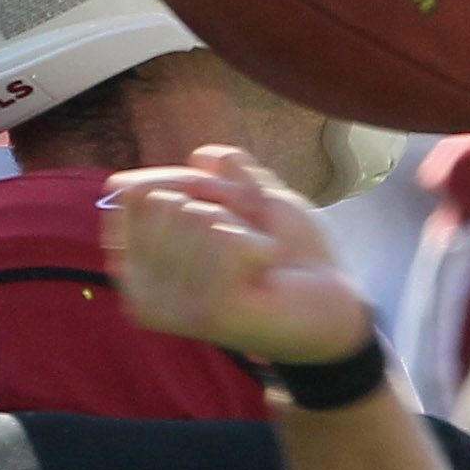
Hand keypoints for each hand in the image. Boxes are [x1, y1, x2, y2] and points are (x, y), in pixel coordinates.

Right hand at [101, 146, 373, 365]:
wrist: (336, 306)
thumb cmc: (292, 255)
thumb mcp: (254, 199)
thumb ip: (222, 174)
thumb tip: (201, 156)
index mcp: (138, 265)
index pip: (132, 192)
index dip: (190, 188)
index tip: (224, 218)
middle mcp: (141, 291)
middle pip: (163, 200)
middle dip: (221, 208)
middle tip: (246, 246)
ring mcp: (170, 306)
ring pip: (195, 216)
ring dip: (243, 230)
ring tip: (258, 265)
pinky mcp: (204, 313)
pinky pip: (224, 239)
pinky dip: (258, 246)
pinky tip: (264, 277)